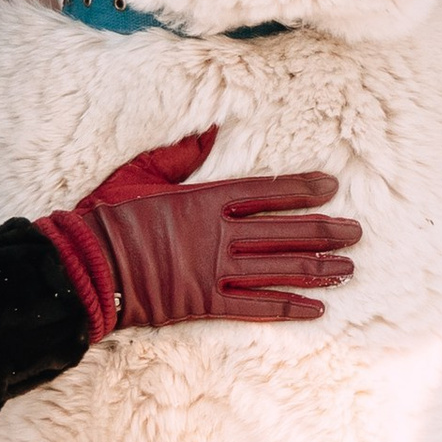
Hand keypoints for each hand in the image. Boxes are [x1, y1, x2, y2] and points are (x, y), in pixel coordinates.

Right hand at [38, 129, 360, 338]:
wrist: (84, 266)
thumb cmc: (107, 216)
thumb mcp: (141, 172)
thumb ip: (179, 154)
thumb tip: (208, 132)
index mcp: (205, 199)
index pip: (267, 191)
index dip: (302, 189)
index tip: (331, 187)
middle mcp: (218, 234)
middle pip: (286, 232)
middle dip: (326, 232)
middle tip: (356, 233)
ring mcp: (215, 271)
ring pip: (280, 269)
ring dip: (319, 269)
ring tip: (348, 268)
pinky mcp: (205, 303)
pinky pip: (257, 307)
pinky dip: (289, 308)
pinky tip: (317, 309)